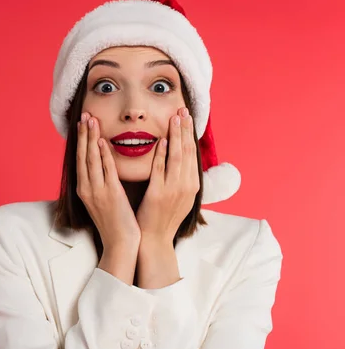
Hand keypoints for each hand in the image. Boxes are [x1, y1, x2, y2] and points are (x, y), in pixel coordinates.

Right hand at [76, 112, 140, 283]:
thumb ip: (102, 182)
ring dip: (90, 139)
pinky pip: (106, 170)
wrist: (120, 243)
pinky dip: (103, 155)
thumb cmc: (115, 223)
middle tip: (84, 115)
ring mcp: (97, 191)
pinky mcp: (110, 194)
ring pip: (91, 160)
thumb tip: (104, 166)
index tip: (82, 124)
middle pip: (83, 156)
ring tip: (90, 121)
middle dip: (83, 134)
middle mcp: (87, 188)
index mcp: (84, 189)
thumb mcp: (103, 200)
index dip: (81, 141)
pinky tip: (102, 141)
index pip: (80, 160)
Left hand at [136, 107, 199, 246]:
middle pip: (188, 151)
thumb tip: (180, 158)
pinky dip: (162, 155)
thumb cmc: (163, 216)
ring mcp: (173, 190)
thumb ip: (180, 177)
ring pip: (177, 157)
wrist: (155, 239)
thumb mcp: (179, 196)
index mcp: (192, 185)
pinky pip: (161, 171)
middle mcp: (186, 186)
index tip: (187, 116)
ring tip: (174, 118)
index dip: (190, 133)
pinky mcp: (158, 194)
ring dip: (176, 135)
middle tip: (183, 109)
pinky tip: (162, 141)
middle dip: (185, 128)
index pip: (193, 153)